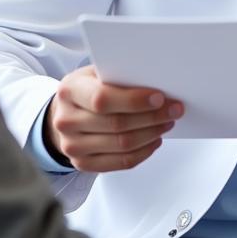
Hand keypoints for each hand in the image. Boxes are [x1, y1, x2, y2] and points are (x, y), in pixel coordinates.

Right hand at [45, 64, 183, 172]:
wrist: (63, 114)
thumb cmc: (85, 89)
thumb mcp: (94, 73)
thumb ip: (117, 74)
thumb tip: (153, 79)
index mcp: (69, 90)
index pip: (102, 98)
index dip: (134, 100)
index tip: (159, 97)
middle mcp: (67, 120)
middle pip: (117, 124)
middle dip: (152, 117)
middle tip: (173, 109)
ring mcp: (73, 146)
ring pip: (122, 145)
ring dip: (151, 134)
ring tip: (166, 122)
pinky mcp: (83, 164)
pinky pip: (121, 162)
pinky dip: (143, 152)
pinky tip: (154, 140)